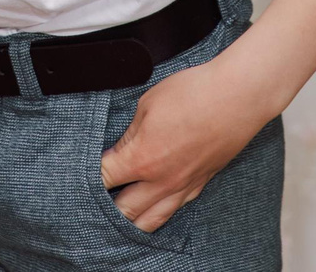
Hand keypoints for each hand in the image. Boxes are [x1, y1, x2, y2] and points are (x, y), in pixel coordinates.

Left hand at [96, 53, 277, 233]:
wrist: (238, 97)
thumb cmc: (194, 93)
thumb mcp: (148, 103)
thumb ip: (129, 132)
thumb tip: (120, 147)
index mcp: (142, 159)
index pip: (103, 179)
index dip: (87, 176)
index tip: (78, 172)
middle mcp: (161, 181)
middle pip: (123, 211)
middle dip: (103, 207)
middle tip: (92, 199)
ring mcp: (183, 187)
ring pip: (150, 221)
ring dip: (130, 220)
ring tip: (117, 214)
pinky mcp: (200, 184)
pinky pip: (174, 210)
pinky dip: (157, 213)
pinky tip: (152, 207)